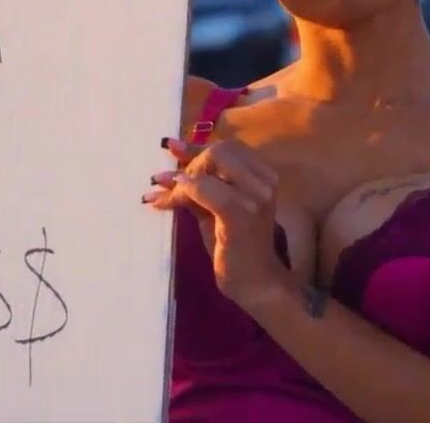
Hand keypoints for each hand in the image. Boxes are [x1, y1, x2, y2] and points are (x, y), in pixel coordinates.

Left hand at [143, 136, 287, 310]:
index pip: (228, 146)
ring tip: (164, 196)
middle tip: (173, 183)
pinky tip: (166, 201)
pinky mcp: (240, 215)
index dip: (197, 147)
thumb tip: (171, 149)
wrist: (255, 283)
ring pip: (210, 166)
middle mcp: (264, 182)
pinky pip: (204, 189)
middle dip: (191, 163)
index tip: (171, 148)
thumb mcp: (215, 206)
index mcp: (264, 176)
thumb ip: (198, 179)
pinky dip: (183, 191)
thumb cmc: (236, 246)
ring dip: (182, 179)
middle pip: (220, 150)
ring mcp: (255, 198)